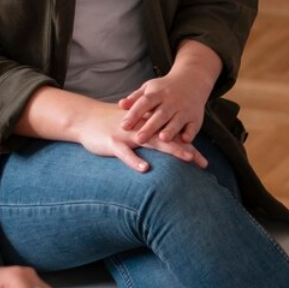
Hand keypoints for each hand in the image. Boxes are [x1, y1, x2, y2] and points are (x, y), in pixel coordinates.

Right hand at [76, 101, 205, 172]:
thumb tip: (165, 148)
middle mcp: (142, 128)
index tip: (203, 161)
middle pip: (169, 139)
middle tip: (202, 162)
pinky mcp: (113, 142)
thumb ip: (149, 135)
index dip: (188, 148)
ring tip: (187, 157)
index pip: (172, 136)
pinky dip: (135, 161)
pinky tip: (146, 169)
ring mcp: (128, 135)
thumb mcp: (133, 127)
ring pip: (153, 142)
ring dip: (171, 149)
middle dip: (186, 150)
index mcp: (148, 125)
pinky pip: (126, 153)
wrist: (85, 118)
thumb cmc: (111, 124)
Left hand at [117, 41, 221, 145]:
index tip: (123, 126)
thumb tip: (121, 105)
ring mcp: (185, 109)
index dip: (134, 114)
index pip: (144, 103)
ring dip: (171, 129)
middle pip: (160, 114)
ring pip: (177, 120)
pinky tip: (185, 140)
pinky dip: (190, 132)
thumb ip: (135, 98)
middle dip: (150, 127)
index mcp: (158, 93)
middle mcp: (172, 101)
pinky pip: (194, 126)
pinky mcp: (196, 117)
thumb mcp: (149, 88)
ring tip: (162, 139)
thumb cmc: (165, 88)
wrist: (192, 80)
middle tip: (139, 139)